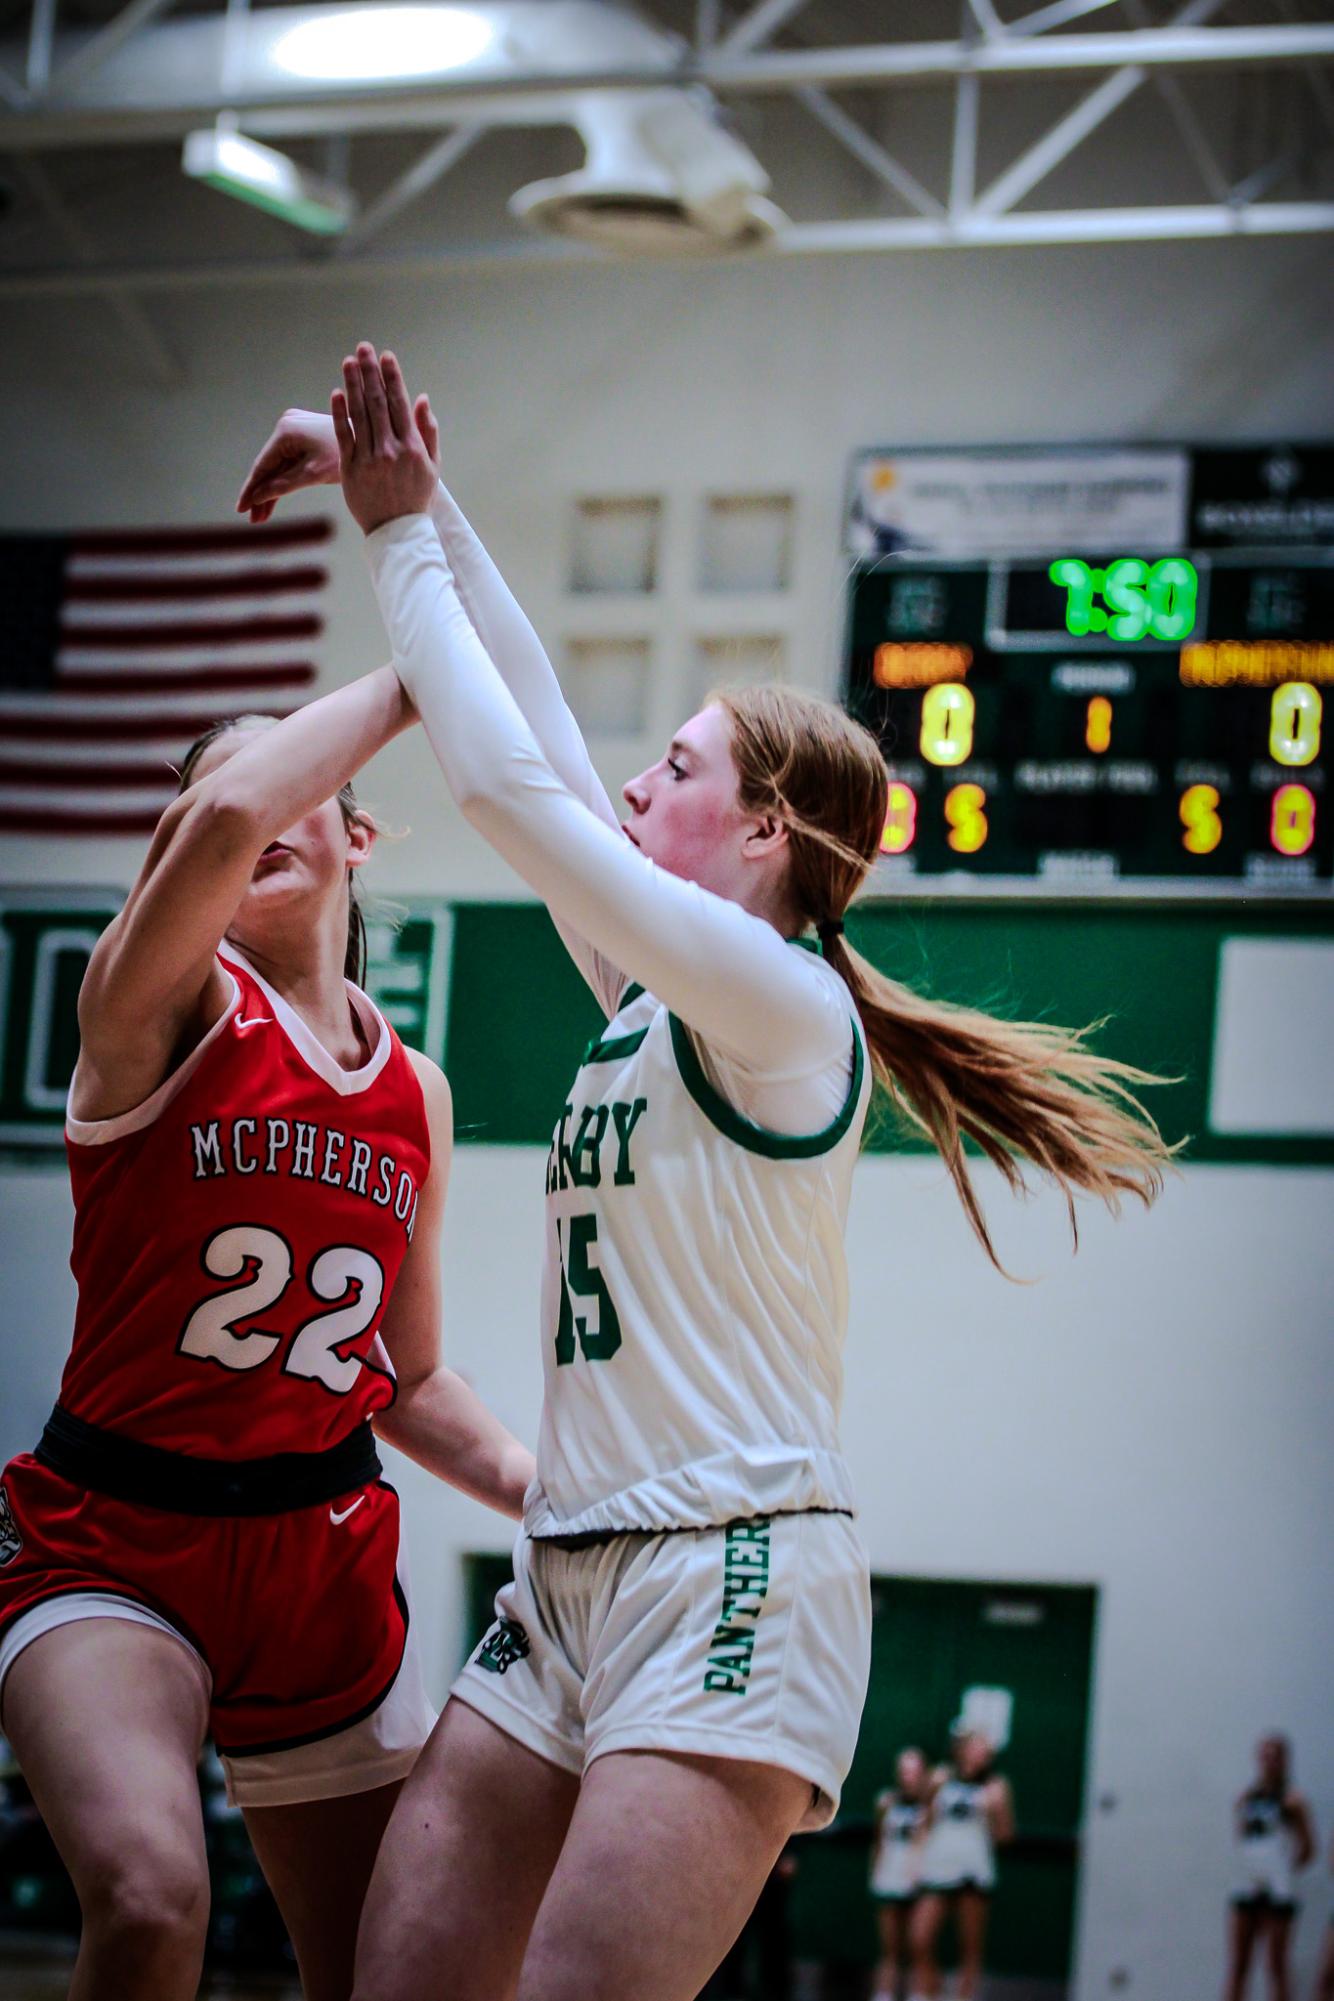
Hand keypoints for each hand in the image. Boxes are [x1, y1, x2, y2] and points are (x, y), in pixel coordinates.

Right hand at [236, 409, 339, 523]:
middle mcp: (286, 425)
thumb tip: (256, 498)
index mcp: (286, 430)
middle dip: (261, 494)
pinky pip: (288, 463)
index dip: (251, 490)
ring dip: (270, 490)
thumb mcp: (312, 474)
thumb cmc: (346, 457)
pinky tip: (272, 502)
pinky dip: (283, 481)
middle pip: (268, 466)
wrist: (372, 440)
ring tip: (261, 518)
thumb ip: (282, 486)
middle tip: (252, 520)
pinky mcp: (303, 437)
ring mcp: (294, 430)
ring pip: (278, 467)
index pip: (262, 465)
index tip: (240, 509)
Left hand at [334, 344, 439, 536]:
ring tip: (349, 361)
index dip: (392, 377)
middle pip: (377, 402)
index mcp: (411, 446)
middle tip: (364, 348)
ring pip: (359, 414)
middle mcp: (390, 449)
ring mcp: (369, 458)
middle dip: (371, 372)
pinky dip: (340, 413)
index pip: (399, 404)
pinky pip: (344, 435)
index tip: (386, 356)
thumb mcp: (432, 466)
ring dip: (353, 384)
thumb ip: (428, 431)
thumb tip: (422, 399)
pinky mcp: (350, 468)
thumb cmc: (416, 498)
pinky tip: (337, 392)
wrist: (397, 532)